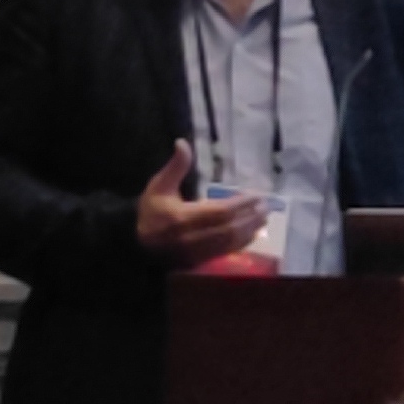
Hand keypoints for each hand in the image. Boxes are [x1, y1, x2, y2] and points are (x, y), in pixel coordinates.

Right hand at [135, 141, 268, 266]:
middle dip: (249, 217)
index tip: (256, 196)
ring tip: (264, 217)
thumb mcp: (159, 186)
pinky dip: (241, 243)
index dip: (240, 205)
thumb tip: (182, 143)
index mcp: (181, 218)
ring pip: (229, 242)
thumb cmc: (150, 211)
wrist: (137, 244)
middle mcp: (190, 237)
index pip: (218, 212)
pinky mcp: (199, 261)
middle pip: (228, 228)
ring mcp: (195, 252)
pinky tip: (253, 234)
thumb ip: (175, 167)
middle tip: (266, 206)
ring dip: (250, 230)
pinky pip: (224, 252)